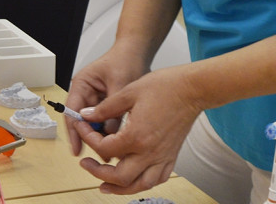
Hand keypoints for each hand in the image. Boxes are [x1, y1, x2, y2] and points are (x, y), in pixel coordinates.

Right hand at [65, 42, 151, 154]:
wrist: (138, 51)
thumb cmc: (126, 59)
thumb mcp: (119, 83)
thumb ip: (113, 109)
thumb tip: (110, 133)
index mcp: (82, 84)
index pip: (72, 112)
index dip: (74, 132)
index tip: (77, 149)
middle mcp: (86, 93)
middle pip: (82, 121)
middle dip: (90, 137)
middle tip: (100, 153)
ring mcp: (96, 99)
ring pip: (95, 123)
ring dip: (102, 135)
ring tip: (111, 150)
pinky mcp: (107, 104)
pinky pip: (106, 121)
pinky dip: (111, 130)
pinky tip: (119, 139)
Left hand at [73, 66, 202, 194]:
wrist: (192, 89)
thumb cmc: (165, 87)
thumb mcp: (128, 92)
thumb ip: (105, 108)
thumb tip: (87, 116)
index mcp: (136, 136)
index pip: (105, 148)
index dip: (88, 139)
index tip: (83, 128)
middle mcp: (150, 152)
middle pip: (120, 178)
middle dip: (98, 174)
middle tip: (87, 164)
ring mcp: (162, 157)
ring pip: (139, 185)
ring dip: (120, 188)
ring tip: (105, 184)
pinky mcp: (171, 156)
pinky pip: (157, 179)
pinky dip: (142, 182)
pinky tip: (133, 178)